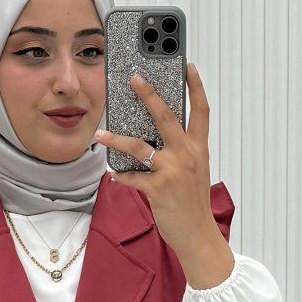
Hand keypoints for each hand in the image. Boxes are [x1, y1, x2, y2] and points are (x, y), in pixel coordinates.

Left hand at [93, 62, 215, 257]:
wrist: (198, 235)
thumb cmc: (193, 205)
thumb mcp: (194, 172)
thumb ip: (180, 153)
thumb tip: (155, 140)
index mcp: (198, 149)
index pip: (200, 111)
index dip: (195, 87)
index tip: (187, 66)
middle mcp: (186, 155)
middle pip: (166, 116)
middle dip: (149, 95)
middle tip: (135, 78)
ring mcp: (172, 171)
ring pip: (140, 146)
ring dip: (117, 139)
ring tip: (101, 133)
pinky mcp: (158, 189)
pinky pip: (133, 177)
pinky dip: (121, 176)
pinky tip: (113, 173)